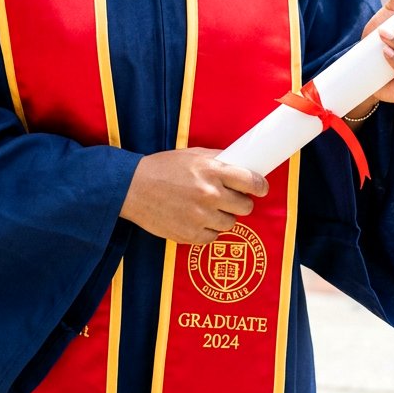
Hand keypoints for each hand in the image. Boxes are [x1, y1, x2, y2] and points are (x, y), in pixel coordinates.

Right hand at [120, 148, 267, 244]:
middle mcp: (210, 194)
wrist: (133, 188)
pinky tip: (196, 218)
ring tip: (206, 207)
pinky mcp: (191, 235)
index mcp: (212, 171)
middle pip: (246, 206)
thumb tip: (241, 163)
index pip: (251, 182)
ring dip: (223, 216)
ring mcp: (201, 217)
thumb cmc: (162, 168)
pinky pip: (213, 237)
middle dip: (241, 202)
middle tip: (230, 198)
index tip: (260, 188)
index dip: (260, 186)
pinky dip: (208, 229)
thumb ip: (218, 160)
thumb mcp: (192, 155)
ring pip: (230, 223)